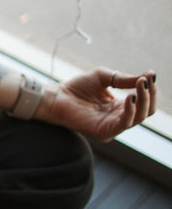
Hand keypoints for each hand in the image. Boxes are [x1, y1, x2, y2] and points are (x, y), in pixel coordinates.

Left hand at [38, 68, 157, 141]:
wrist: (56, 96)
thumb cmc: (76, 87)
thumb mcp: (105, 78)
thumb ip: (125, 79)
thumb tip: (149, 76)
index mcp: (119, 107)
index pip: (144, 102)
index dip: (150, 89)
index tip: (152, 75)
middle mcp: (118, 119)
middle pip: (146, 111)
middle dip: (149, 95)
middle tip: (147, 80)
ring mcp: (112, 127)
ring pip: (139, 117)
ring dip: (143, 100)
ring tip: (141, 85)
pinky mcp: (104, 133)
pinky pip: (124, 124)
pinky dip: (131, 110)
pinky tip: (131, 97)